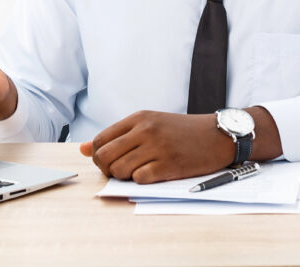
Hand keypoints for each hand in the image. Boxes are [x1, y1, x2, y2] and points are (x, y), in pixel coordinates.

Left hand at [78, 110, 233, 183]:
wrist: (217, 135)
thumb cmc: (181, 131)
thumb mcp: (149, 124)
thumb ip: (117, 136)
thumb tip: (82, 149)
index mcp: (138, 118)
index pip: (100, 140)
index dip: (99, 156)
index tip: (111, 161)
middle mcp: (145, 130)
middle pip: (103, 157)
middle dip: (107, 170)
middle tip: (121, 171)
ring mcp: (157, 147)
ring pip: (119, 170)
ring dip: (125, 177)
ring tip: (140, 171)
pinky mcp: (169, 165)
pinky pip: (139, 180)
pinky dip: (142, 181)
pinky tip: (154, 173)